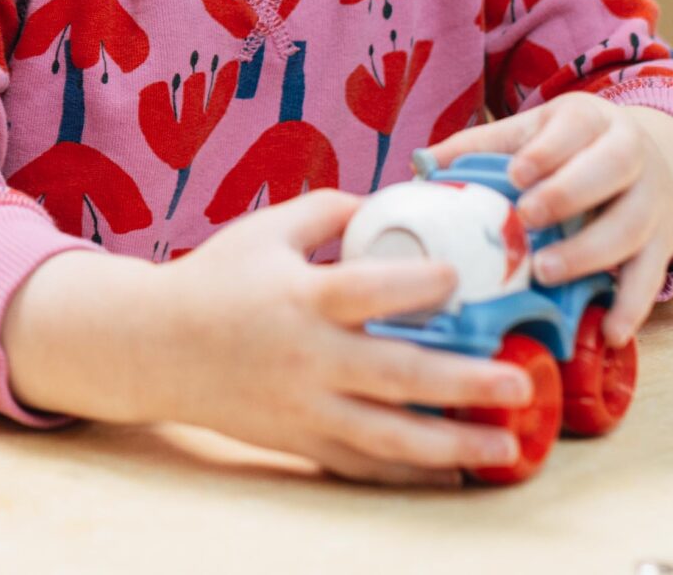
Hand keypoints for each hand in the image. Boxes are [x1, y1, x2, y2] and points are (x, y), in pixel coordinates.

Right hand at [4, 191, 536, 483]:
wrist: (153, 347)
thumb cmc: (215, 279)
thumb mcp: (265, 230)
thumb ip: (328, 210)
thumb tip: (392, 198)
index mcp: (300, 297)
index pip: (365, 291)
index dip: (417, 285)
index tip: (461, 278)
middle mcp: (306, 357)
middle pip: (395, 374)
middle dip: (464, 382)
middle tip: (520, 381)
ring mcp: (304, 407)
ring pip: (388, 435)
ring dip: (454, 443)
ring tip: (508, 447)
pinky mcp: (299, 440)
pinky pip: (362, 464)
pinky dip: (410, 473)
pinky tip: (456, 473)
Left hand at [434, 94, 672, 345]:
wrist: (653, 162)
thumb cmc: (573, 148)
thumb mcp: (533, 132)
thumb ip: (481, 146)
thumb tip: (421, 166)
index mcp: (592, 120)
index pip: (575, 128)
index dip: (548, 151)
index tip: (516, 174)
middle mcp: (632, 156)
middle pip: (613, 169)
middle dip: (570, 194)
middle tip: (528, 219)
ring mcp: (651, 202)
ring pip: (632, 225)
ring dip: (591, 252)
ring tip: (546, 274)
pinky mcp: (661, 245)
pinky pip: (651, 276)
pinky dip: (632, 307)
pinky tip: (610, 331)